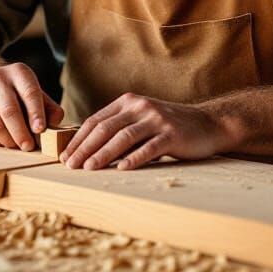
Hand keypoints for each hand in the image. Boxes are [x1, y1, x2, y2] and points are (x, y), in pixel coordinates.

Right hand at [0, 63, 63, 150]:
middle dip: (21, 133)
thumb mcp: (33, 91)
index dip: (36, 113)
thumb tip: (56, 123)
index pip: (30, 92)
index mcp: (19, 73)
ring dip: (8, 140)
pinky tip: (3, 143)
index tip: (41, 130)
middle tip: (29, 147)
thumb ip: (48, 107)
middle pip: (9, 111)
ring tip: (17, 146)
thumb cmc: (15, 91)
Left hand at [61, 93, 232, 170]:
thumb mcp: (141, 120)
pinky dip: (134, 159)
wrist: (208, 124)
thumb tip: (87, 149)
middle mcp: (140, 107)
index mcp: (128, 102)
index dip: (78, 139)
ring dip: (103, 154)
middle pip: (106, 128)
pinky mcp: (172, 134)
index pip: (96, 121)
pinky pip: (149, 148)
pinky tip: (121, 169)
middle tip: (70, 165)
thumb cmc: (169, 127)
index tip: (64, 156)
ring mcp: (157, 120)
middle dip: (85, 148)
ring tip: (89, 168)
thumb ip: (119, 127)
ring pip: (123, 137)